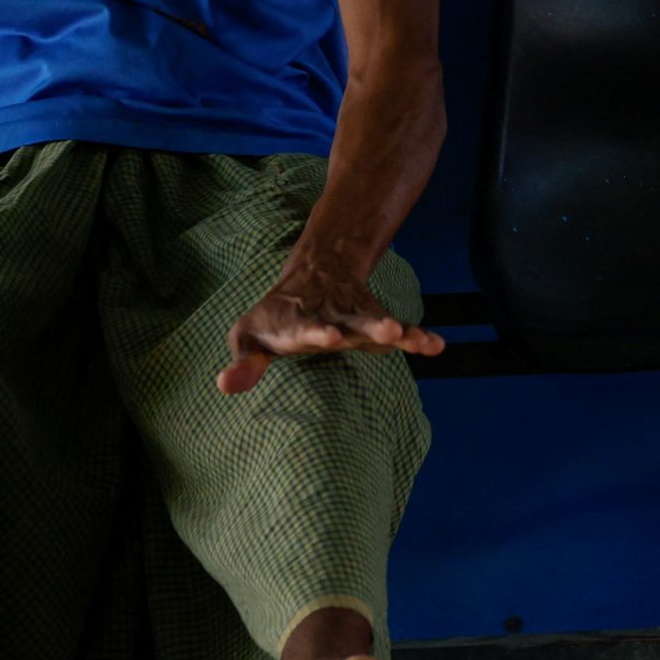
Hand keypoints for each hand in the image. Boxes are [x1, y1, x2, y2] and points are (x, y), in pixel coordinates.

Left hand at [219, 252, 445, 395]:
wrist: (312, 274)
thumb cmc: (273, 319)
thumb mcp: (249, 337)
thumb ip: (242, 362)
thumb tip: (223, 385)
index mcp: (296, 323)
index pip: (305, 328)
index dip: (316, 332)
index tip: (329, 336)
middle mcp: (330, 318)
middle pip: (351, 322)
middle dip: (369, 327)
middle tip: (389, 331)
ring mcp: (355, 318)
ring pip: (378, 322)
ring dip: (397, 330)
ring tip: (414, 337)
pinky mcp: (374, 321)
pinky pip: (399, 330)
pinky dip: (416, 337)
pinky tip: (436, 345)